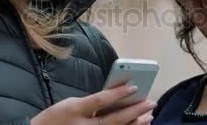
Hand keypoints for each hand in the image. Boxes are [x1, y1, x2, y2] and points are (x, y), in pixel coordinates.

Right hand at [30, 84, 155, 124]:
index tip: (134, 86)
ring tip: (149, 116)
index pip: (100, 100)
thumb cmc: (56, 118)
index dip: (118, 93)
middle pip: (113, 119)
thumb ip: (91, 102)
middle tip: (150, 102)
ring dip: (135, 124)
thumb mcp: (70, 104)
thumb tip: (115, 98)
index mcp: (75, 110)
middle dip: (134, 111)